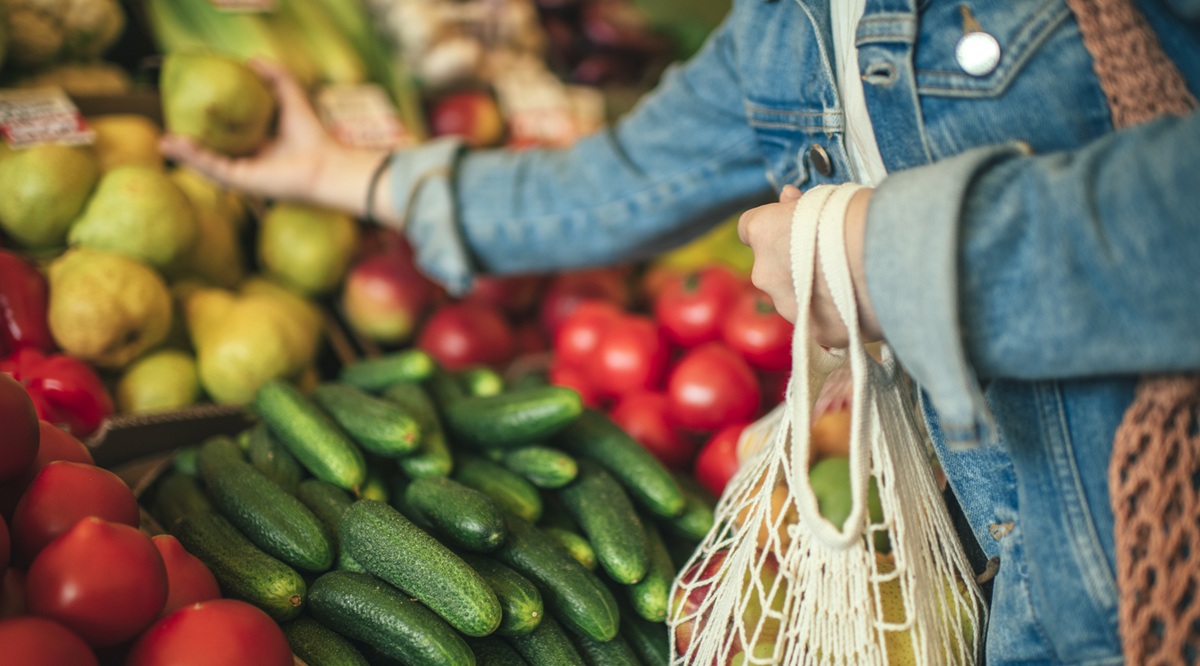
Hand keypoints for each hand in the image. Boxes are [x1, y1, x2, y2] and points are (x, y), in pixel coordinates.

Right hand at [159, 59, 393, 220]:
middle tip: (166, 128)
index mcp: (257, 146)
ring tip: (163, 140)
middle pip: (211, 153)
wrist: (325, 164)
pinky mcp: (241, 182)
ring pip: (206, 163)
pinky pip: (212, 168)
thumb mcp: (291, 97)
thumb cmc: (313, 135)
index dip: (206, 126)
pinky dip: (193, 158)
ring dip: (184, 153)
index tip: (185, 110)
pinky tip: (176, 145)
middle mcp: (248, 162)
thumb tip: (253, 59)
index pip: (226, 137)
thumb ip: (276, 76)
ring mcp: (243, 174)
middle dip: (187, 145)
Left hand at [737, 185, 881, 347]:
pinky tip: (860, 302)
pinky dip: (835, 315)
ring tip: (852, 280)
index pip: (750, 229)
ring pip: (795, 298)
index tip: (790, 227)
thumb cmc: (859, 217)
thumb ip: (798, 206)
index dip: (772, 228)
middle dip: (794, 263)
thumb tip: (788, 199)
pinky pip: (821, 322)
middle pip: (773, 268)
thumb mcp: (825, 198)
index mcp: (763, 232)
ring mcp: (788, 307)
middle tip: (831, 256)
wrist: (889, 258)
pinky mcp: (815, 332)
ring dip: (814, 291)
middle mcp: (765, 273)